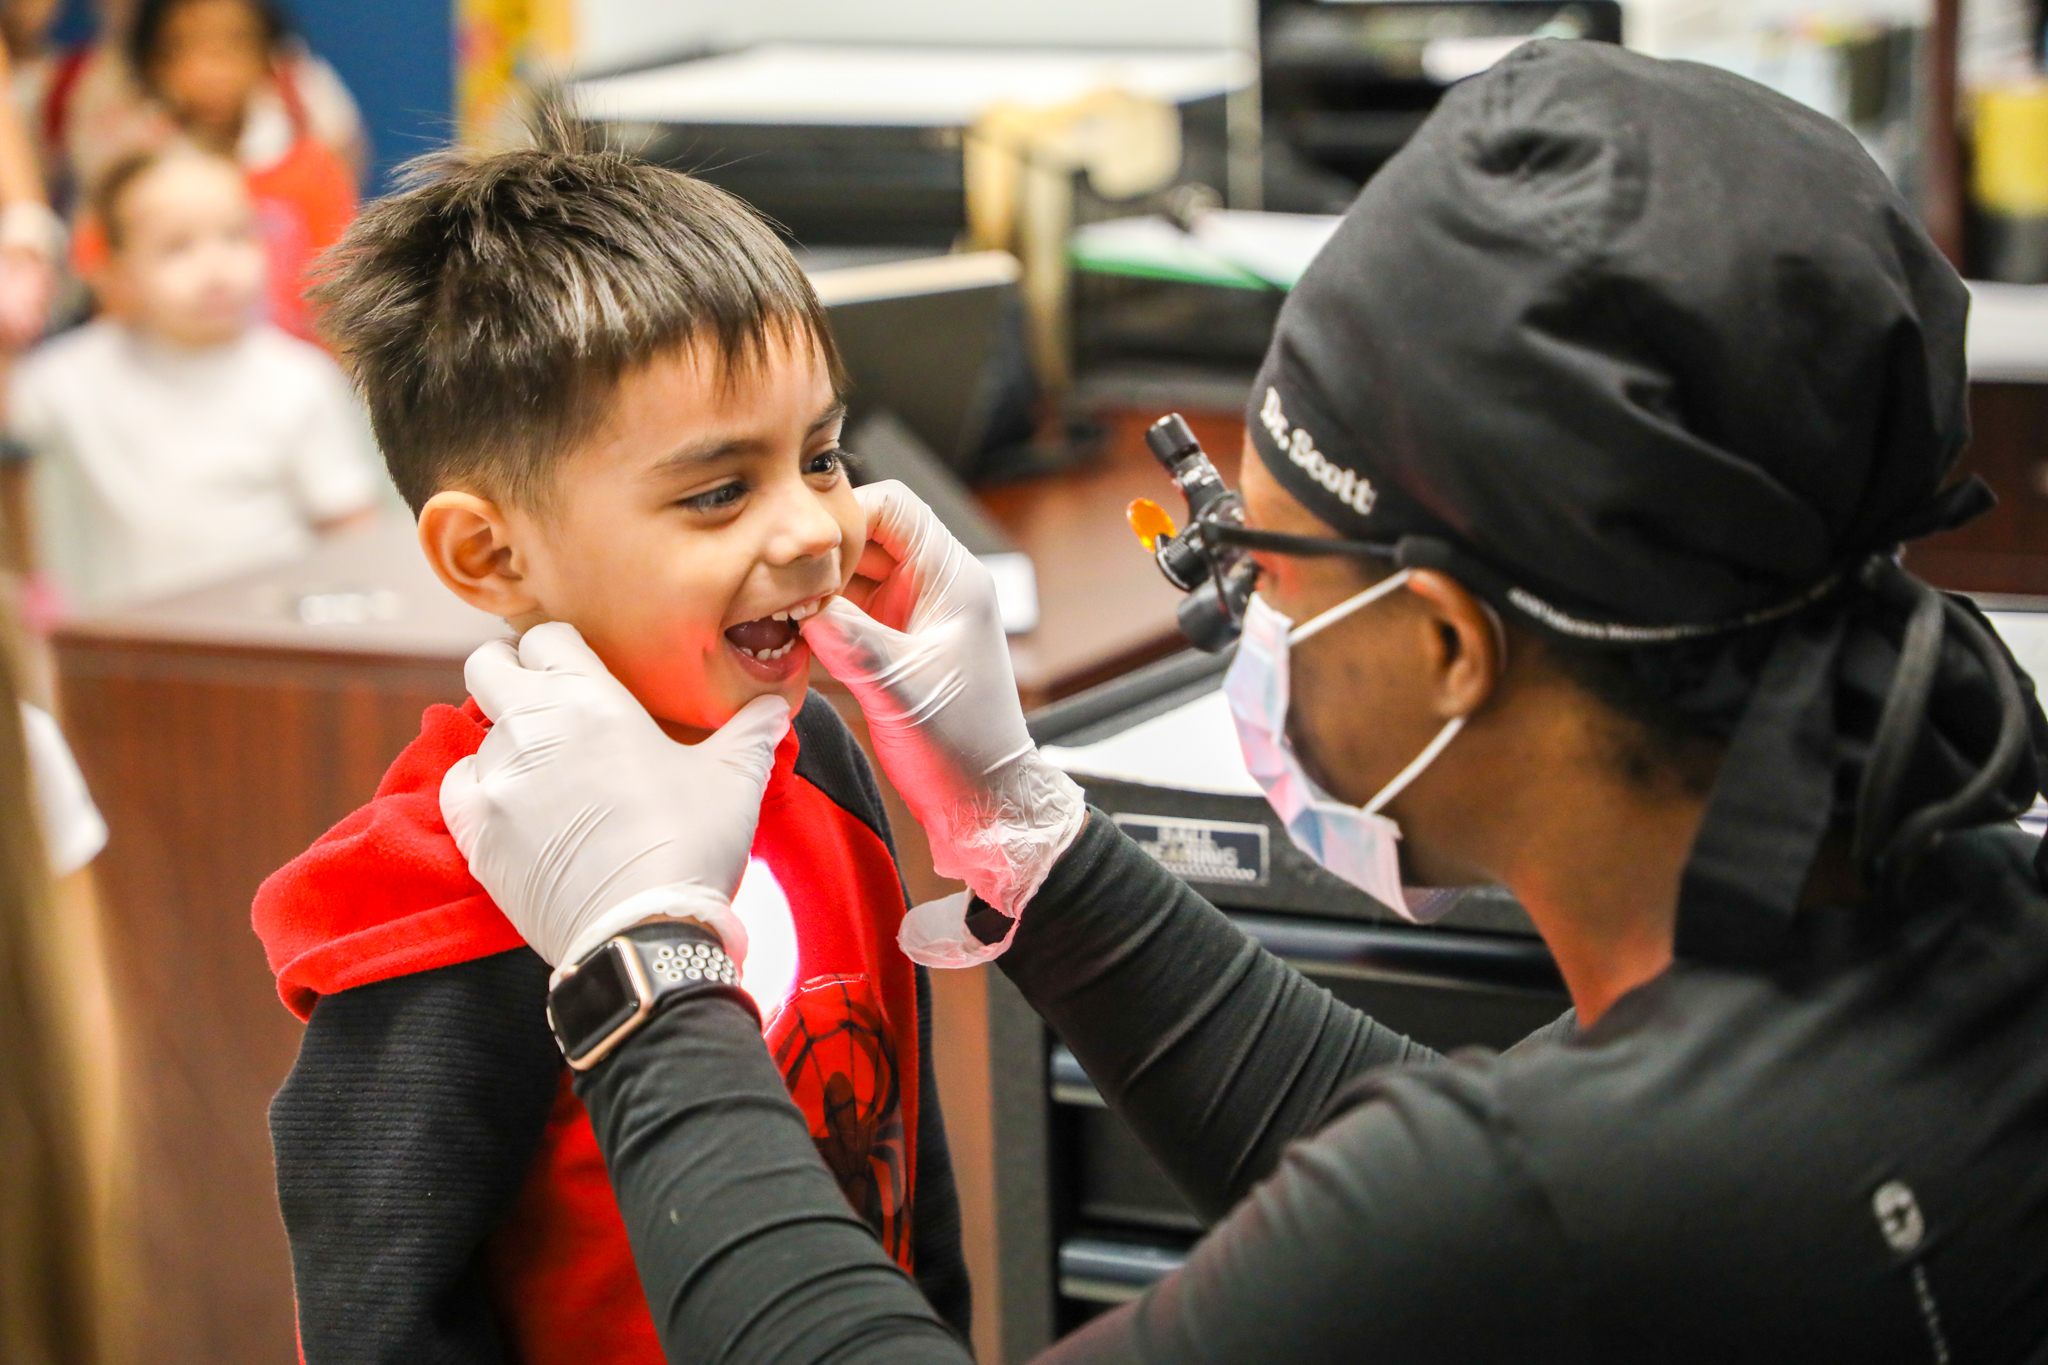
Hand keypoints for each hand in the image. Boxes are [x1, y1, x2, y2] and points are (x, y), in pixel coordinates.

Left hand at [440, 623, 791, 973]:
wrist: (643, 934)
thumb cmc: (690, 845)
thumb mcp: (735, 779)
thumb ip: (752, 731)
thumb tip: (776, 706)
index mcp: (590, 697)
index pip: (547, 636)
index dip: (562, 650)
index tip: (578, 670)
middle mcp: (532, 725)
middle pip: (489, 664)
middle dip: (512, 674)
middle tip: (547, 703)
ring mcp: (496, 778)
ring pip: (479, 732)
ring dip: (507, 743)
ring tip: (548, 774)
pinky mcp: (474, 830)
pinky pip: (458, 786)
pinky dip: (481, 789)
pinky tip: (516, 808)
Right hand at [802, 481, 1084, 963]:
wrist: (984, 805)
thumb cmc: (961, 747)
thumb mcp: (898, 687)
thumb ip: (847, 637)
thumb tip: (797, 602)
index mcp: (953, 578)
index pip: (893, 505)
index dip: (842, 516)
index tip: (798, 548)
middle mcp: (934, 587)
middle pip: (864, 537)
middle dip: (816, 554)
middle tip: (771, 581)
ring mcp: (913, 616)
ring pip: (850, 577)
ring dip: (812, 590)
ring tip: (771, 612)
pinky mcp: (895, 647)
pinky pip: (847, 614)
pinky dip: (817, 622)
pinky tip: (785, 640)